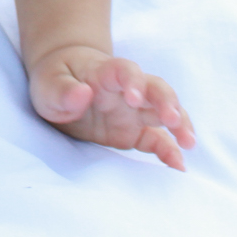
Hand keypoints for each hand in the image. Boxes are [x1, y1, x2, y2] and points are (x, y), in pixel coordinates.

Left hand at [29, 45, 196, 169]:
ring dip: (179, 123)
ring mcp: (134, 110)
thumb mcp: (48, 84)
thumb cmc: (55, 80)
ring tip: (189, 142)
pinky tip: (178, 165)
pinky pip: (157, 139)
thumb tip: (82, 93)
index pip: (125, 71)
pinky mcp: (134, 131)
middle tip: (172, 119)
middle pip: (155, 88)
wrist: (63, 83)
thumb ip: (62, 89)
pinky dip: (170, 150)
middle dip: (166, 102)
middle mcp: (126, 89)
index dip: (133, 82)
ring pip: (164, 111)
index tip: (133, 98)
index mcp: (104, 73)